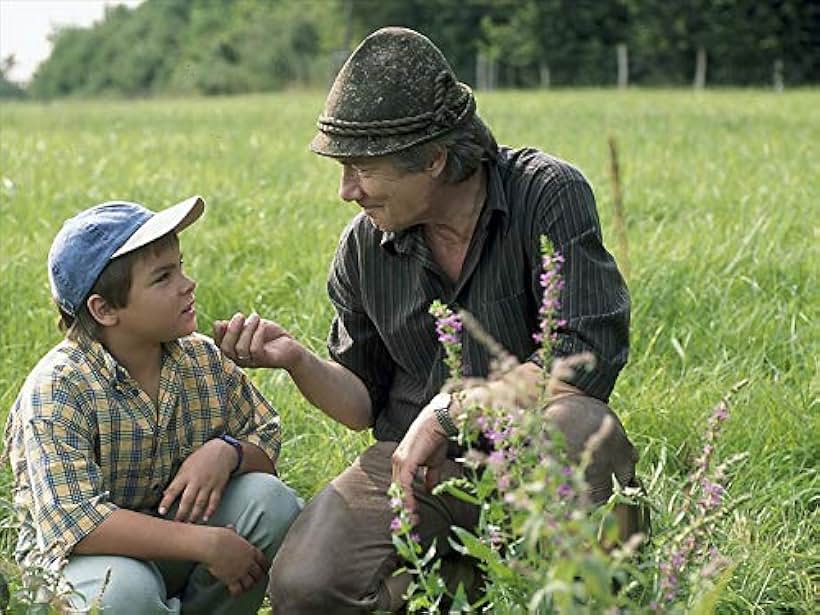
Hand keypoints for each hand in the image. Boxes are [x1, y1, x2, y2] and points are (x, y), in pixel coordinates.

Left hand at [158, 439, 234, 522]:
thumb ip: (177, 480)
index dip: (166, 501)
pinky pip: (214, 501)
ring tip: (189, 524)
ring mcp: (208, 484)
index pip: (173, 490)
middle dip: (181, 514)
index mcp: (186, 475)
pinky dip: (210, 511)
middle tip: (176, 524)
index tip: (161, 511)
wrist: (222, 451)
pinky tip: (205, 518)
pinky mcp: (219, 487)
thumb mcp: (185, 466)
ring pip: (200, 503)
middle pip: (187, 500)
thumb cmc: (200, 458)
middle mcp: (197, 481)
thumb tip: (165, 494)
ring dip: (194, 515)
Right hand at [204, 526, 269, 595]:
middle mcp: (249, 562)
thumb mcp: (230, 533)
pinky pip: (238, 590)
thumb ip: (233, 533)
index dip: (264, 566)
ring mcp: (241, 571)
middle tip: (255, 580)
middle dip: (257, 577)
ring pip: (250, 583)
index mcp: (251, 550)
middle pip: (258, 573)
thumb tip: (231, 528)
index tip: (263, 569)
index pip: (263, 560)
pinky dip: (237, 592)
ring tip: (245, 588)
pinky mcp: (232, 579)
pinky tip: (235, 593)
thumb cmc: (220, 537)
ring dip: (248, 586)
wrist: (213, 546)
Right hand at [213, 312, 303, 369]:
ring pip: (241, 348)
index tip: (221, 322)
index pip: (218, 346)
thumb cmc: (268, 335)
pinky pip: (255, 350)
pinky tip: (262, 325)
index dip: (217, 334)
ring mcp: (253, 362)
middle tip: (240, 316)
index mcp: (234, 351)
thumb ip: (235, 326)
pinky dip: (257, 335)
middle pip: (226, 349)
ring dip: (248, 329)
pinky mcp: (265, 360)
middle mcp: (240, 359)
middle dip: (231, 330)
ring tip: (256, 317)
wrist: (290, 346)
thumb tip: (219, 324)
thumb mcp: (249, 327)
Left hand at [391, 402, 450, 523]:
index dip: (405, 501)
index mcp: (402, 462)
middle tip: (409, 525)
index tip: (412, 516)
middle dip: (402, 508)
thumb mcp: (433, 462)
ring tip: (411, 521)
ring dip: (404, 507)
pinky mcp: (405, 461)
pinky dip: (407, 498)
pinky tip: (412, 509)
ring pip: (398, 489)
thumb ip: (430, 476)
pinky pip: (403, 484)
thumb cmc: (437, 438)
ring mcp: (399, 461)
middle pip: (396, 489)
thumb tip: (430, 490)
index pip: (399, 486)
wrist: (438, 422)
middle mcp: (397, 462)